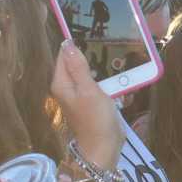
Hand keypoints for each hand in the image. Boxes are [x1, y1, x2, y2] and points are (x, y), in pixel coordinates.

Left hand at [50, 40, 121, 168]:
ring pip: (91, 73)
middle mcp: (68, 87)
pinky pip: (100, 85)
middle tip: (109, 44)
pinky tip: (119, 79)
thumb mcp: (89, 90)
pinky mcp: (93, 101)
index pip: (65, 54)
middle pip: (78, 62)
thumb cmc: (95, 120)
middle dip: (93, 55)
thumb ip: (79, 67)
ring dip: (103, 69)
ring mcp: (81, 95)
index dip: (76, 42)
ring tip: (117, 59)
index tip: (93, 32)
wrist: (104, 150)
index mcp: (62, 83)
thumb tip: (68, 43)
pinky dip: (109, 82)